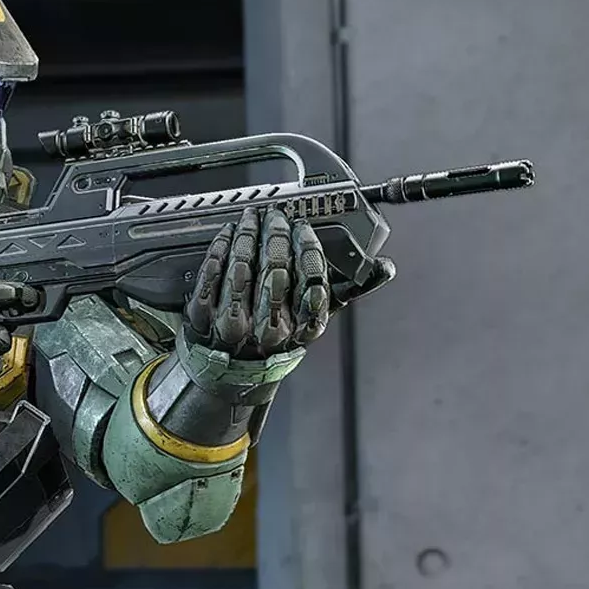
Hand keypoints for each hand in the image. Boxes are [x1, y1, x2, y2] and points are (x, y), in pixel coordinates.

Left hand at [184, 206, 337, 359]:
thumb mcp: (316, 319)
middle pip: (275, 270)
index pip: (312, 280)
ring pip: (242, 268)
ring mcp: (233, 325)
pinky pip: (211, 276)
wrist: (233, 372)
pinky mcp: (203, 320)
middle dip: (275, 235)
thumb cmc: (278, 339)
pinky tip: (227, 234)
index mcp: (302, 329)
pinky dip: (219, 249)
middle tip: (275, 216)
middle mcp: (269, 330)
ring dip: (247, 236)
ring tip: (251, 218)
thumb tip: (385, 268)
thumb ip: (349, 290)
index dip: (307, 248)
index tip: (303, 228)